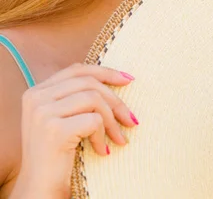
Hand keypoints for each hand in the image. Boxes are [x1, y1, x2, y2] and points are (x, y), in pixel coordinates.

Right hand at [11, 64, 137, 197]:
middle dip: (116, 101)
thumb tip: (122, 78)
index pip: (77, 70)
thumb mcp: (64, 119)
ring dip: (112, 121)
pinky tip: (102, 150)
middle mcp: (36, 98)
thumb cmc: (58, 153)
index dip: (105, 72)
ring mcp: (43, 113)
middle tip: (131, 120)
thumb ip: (78, 97)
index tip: (128, 80)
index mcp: (37, 92)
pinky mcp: (54, 129)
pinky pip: (94, 121)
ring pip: (94, 99)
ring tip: (118, 139)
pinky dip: (103, 136)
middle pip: (89, 83)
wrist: (40, 188)